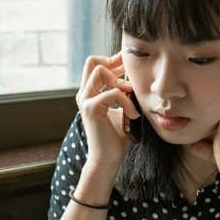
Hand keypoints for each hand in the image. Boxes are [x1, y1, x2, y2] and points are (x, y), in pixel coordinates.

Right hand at [75, 53, 140, 168]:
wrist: (107, 159)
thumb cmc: (116, 138)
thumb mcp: (121, 110)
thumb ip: (123, 95)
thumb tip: (135, 80)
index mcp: (90, 93)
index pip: (95, 64)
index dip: (113, 61)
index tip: (128, 68)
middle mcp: (84, 94)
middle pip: (92, 61)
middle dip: (114, 63)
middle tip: (129, 75)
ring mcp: (86, 100)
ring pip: (99, 71)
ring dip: (119, 80)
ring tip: (130, 95)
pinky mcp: (91, 108)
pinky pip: (113, 92)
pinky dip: (127, 101)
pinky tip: (133, 114)